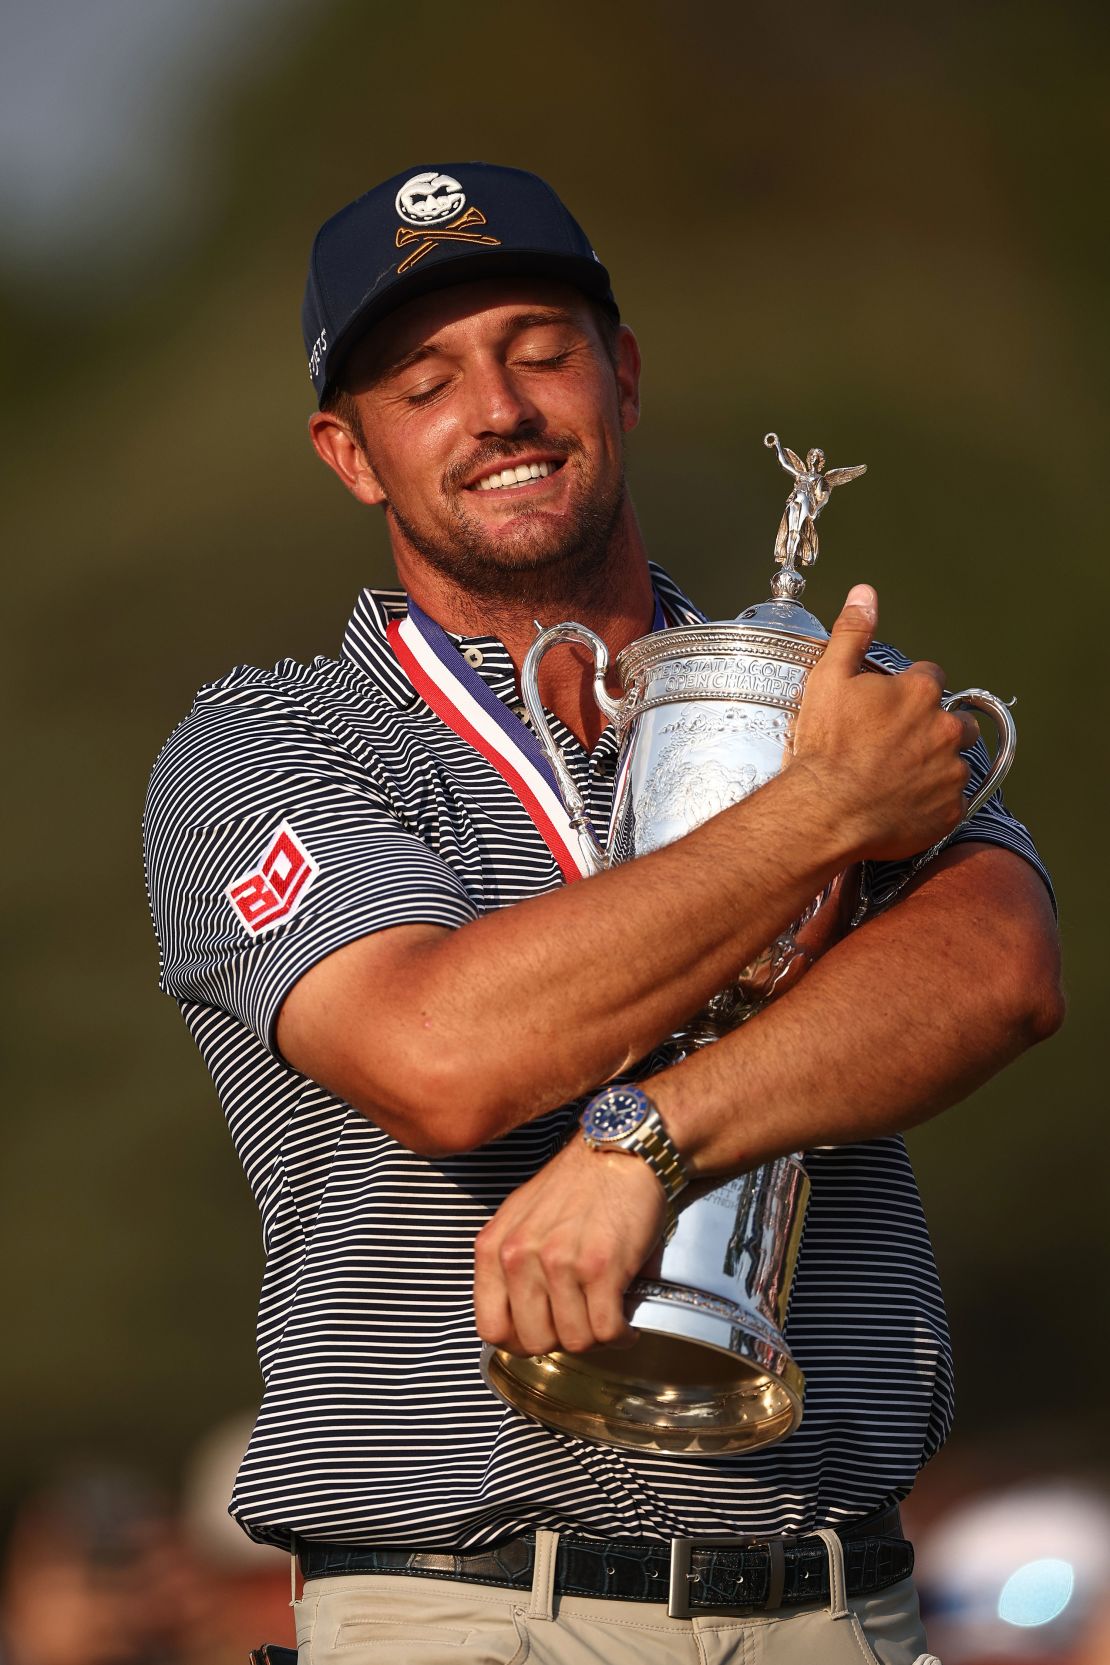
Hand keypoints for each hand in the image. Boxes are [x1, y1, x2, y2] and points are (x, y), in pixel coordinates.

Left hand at [473, 1137, 665, 1356]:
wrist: (621, 1151)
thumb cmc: (576, 1184)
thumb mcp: (520, 1216)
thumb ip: (509, 1263)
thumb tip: (515, 1317)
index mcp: (494, 1247)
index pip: (492, 1328)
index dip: (520, 1341)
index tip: (543, 1333)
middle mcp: (520, 1256)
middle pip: (535, 1341)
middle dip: (562, 1339)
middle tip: (580, 1320)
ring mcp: (560, 1263)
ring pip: (576, 1341)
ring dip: (596, 1336)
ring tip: (606, 1315)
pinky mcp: (601, 1267)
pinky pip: (607, 1330)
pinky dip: (621, 1334)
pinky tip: (626, 1319)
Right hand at [792, 584, 980, 861]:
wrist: (826, 811)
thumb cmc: (826, 747)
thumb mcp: (829, 678)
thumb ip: (852, 633)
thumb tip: (864, 595)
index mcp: (920, 693)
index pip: (931, 678)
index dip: (908, 691)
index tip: (888, 707)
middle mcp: (945, 730)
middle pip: (955, 720)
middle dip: (934, 727)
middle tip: (896, 743)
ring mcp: (950, 773)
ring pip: (955, 761)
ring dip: (935, 764)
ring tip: (897, 776)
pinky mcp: (949, 811)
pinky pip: (950, 803)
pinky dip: (932, 802)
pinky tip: (901, 803)